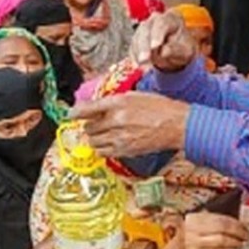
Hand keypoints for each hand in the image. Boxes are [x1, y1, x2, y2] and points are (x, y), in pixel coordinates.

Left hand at [71, 93, 190, 157]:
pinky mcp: (125, 151)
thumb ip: (113, 101)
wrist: (177, 125)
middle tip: (95, 123)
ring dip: (94, 138)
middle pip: (88, 127)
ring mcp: (120, 138)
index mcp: (118, 103)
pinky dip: (102, 148)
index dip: (75, 113)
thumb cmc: (159, 108)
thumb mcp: (135, 95)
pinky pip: (103, 152)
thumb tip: (96, 106)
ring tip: (103, 133)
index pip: (86, 109)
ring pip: (93, 142)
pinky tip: (109, 143)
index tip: (71, 114)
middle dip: (89, 125)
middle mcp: (116, 121)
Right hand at [132, 11, 196, 71]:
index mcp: (171, 19)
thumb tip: (163, 52)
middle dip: (144, 46)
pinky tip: (137, 66)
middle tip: (144, 59)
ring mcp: (144, 27)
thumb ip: (175, 50)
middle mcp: (156, 20)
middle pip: (146, 29)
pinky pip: (133, 46)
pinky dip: (134, 57)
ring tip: (143, 67)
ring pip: (137, 37)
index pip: (162, 23)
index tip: (154, 47)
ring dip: (138, 53)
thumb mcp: (185, 50)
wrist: (176, 50)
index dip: (157, 35)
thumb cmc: (182, 47)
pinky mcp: (137, 38)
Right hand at [176, 212, 248, 248]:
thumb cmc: (186, 238)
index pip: (219, 218)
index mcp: (193, 219)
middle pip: (222, 229)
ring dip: (236, 243)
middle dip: (238, 232)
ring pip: (222, 242)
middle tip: (247, 234)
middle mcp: (193, 230)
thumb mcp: (195, 224)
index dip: (235, 222)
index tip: (244, 225)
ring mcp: (195, 245)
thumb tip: (235, 220)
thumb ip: (211, 220)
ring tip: (242, 242)